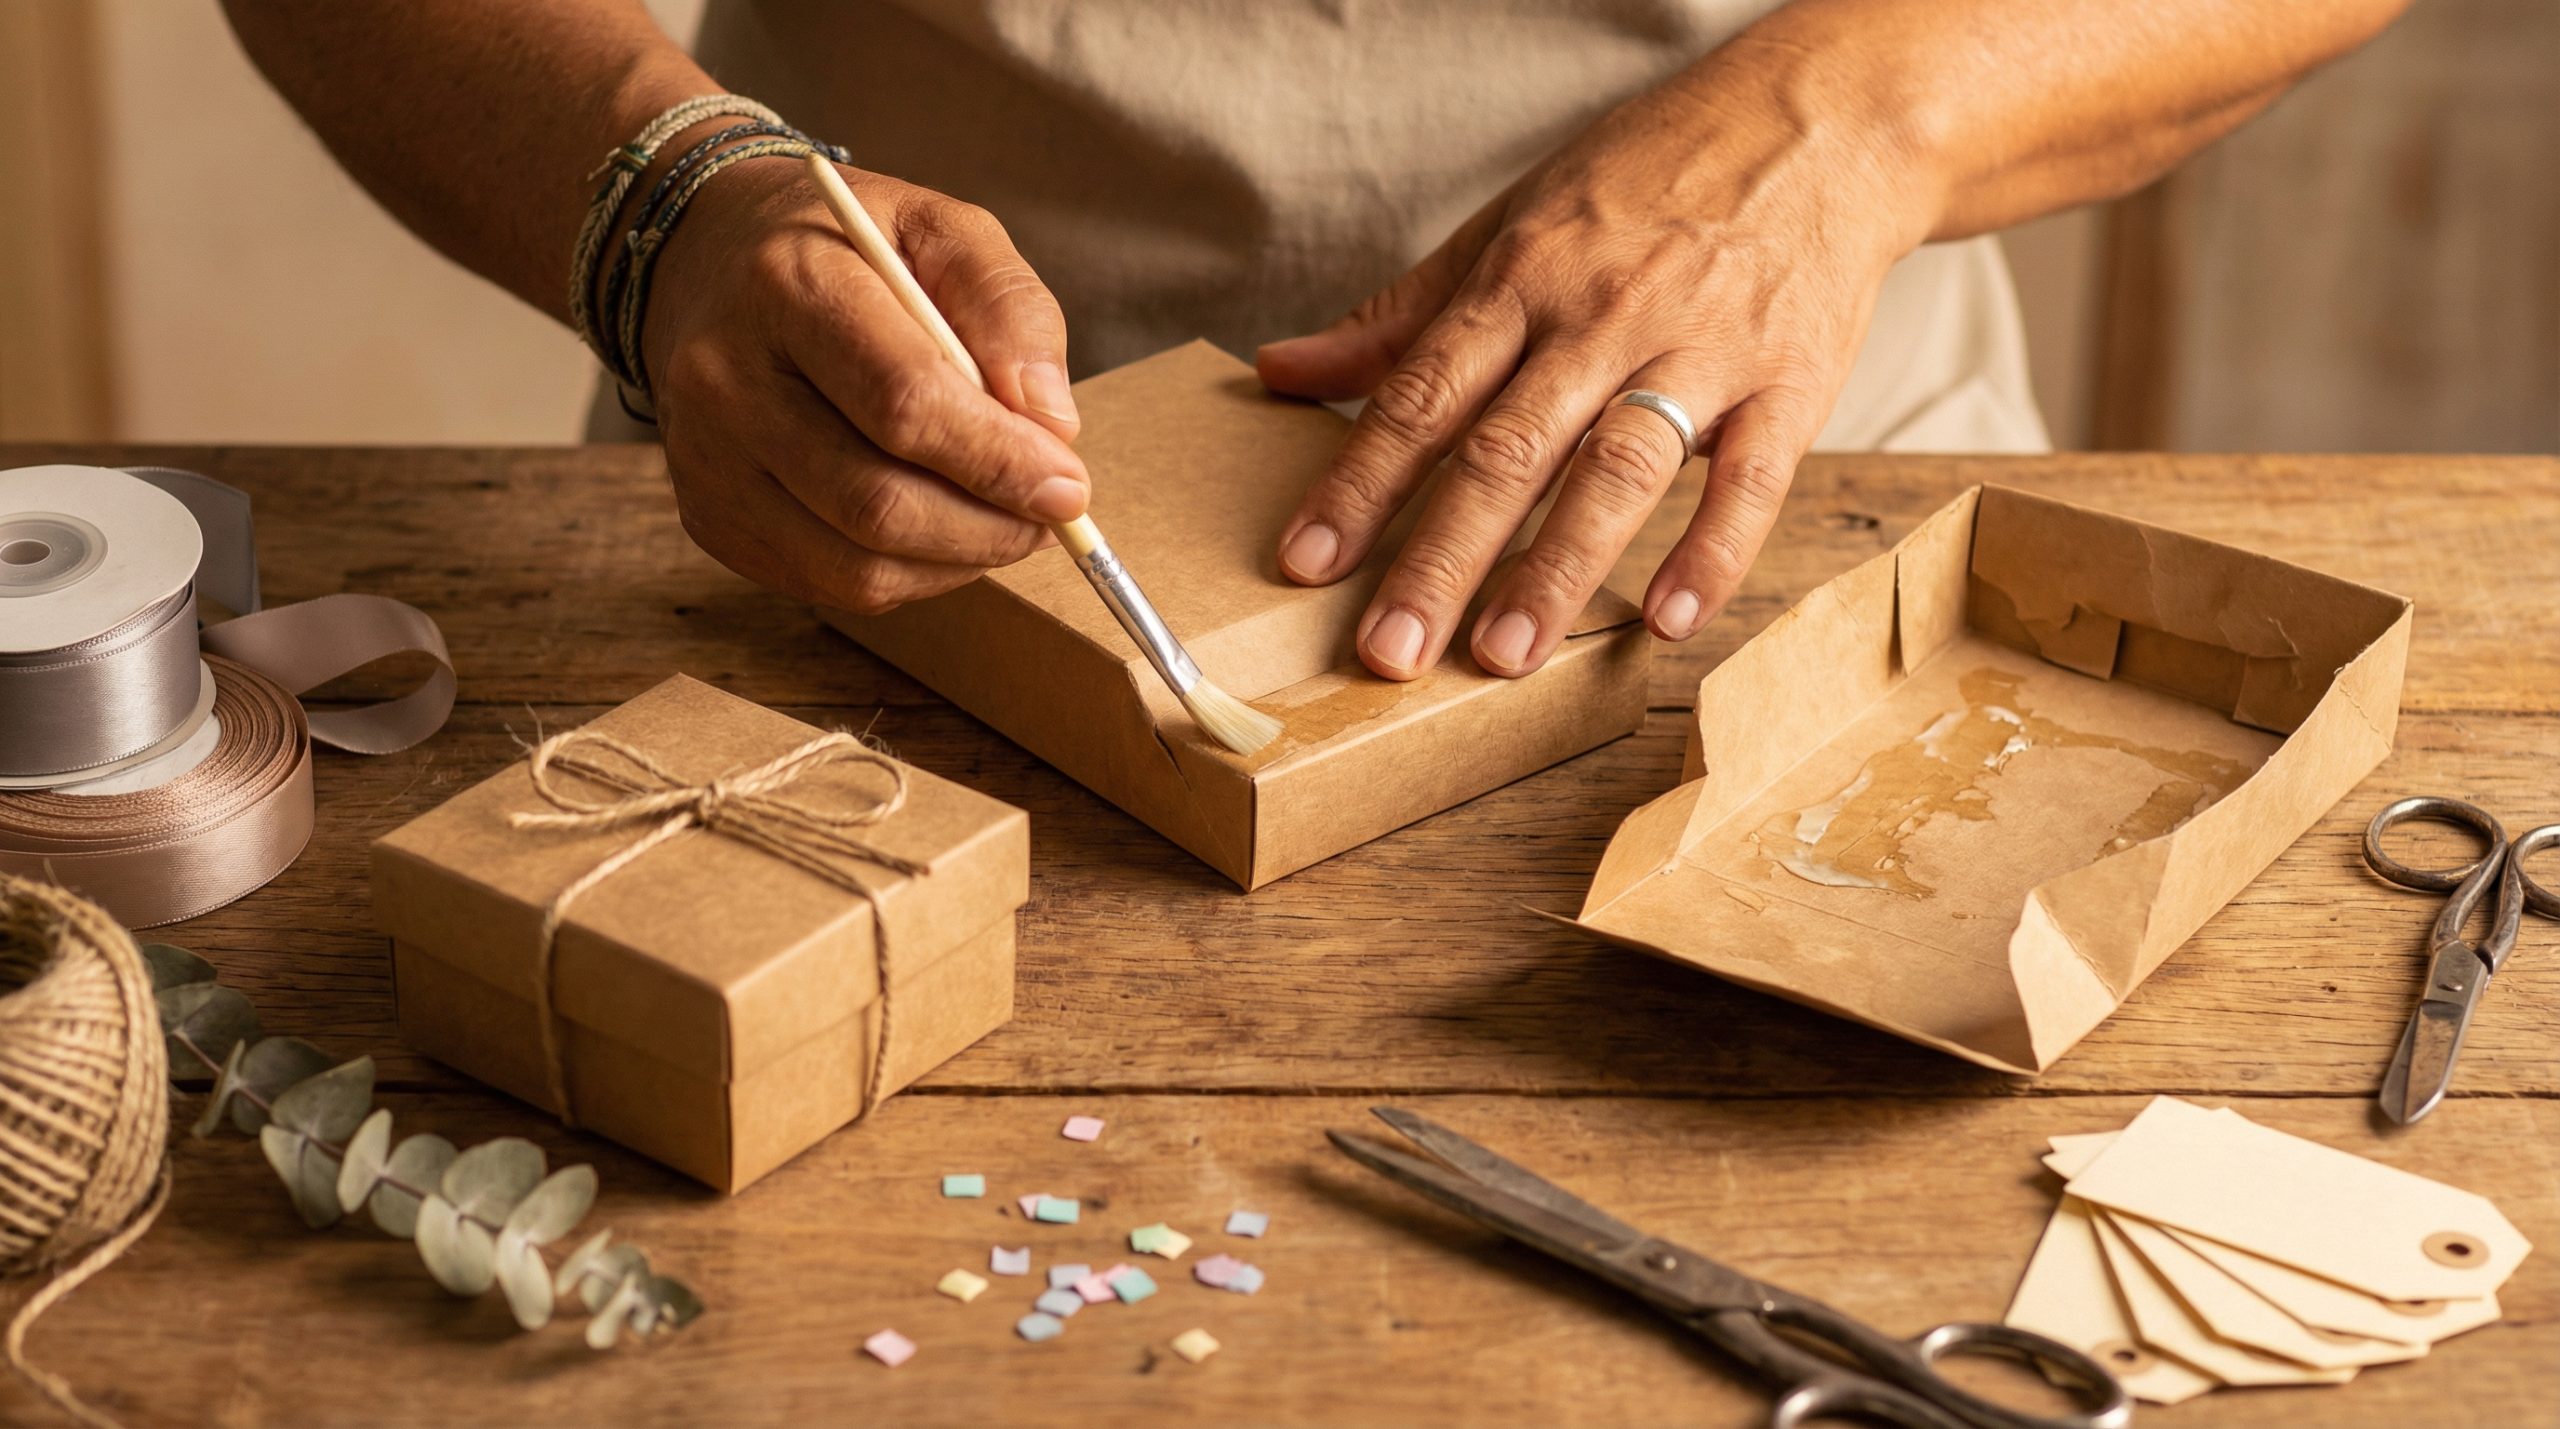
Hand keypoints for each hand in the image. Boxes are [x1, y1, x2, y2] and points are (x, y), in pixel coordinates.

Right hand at [641, 155, 1086, 613]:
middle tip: (1050, 513)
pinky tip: (939, 529)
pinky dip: (911, 575)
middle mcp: (725, 378)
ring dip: (959, 560)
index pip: (904, 402)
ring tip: (1005, 521)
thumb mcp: (940, 228)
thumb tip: (1052, 425)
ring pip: (856, 565)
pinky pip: (832, 585)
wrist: (708, 264)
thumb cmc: (848, 250)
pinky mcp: (709, 517)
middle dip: (990, 526)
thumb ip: (1008, 308)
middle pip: (876, 502)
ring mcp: (706, 459)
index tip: (1069, 485)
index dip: (999, 459)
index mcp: (787, 285)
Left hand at [1258, 48, 1928, 679]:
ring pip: (1617, 471)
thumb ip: (1401, 316)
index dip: (1360, 481)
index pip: (1423, 393)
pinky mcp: (1792, 381)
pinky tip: (1666, 620)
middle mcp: (1604, 315)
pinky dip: (1711, 553)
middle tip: (1389, 650)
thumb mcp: (1511, 224)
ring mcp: (1701, 349)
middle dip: (1441, 556)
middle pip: (1507, 449)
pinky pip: (1750, 480)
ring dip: (1558, 570)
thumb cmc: (1648, 181)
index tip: (1307, 561)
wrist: (1818, 122)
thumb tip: (1282, 371)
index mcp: (1523, 277)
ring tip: (1505, 655)